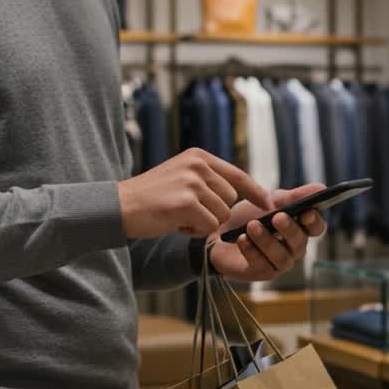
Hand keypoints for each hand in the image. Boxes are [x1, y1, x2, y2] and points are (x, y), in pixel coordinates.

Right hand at [119, 149, 272, 239]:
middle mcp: (198, 165)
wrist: (119, 206)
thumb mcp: (181, 177)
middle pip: (231, 199)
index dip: (255, 191)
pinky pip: (209, 226)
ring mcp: (192, 182)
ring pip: (222, 214)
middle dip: (215, 212)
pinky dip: (195, 231)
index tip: (268, 203)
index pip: (237, 174)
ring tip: (179, 217)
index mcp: (198, 157)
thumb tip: (239, 193)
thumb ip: (207, 180)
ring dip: (204, 223)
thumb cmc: (151, 198)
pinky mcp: (186, 202)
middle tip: (188, 213)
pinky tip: (175, 224)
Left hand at [209, 184, 328, 282]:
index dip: (314, 221)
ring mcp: (278, 263)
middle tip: (277, 217)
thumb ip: (293, 196)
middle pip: (300, 243)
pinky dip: (251, 250)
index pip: (316, 228)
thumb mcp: (269, 201)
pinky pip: (261, 265)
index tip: (307, 212)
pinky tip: (242, 239)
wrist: (217, 233)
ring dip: (267, 241)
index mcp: (299, 228)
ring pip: (281, 257)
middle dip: (289, 230)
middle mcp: (293, 248)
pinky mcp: (261, 273)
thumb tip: (321, 188)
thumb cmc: (247, 216)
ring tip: (252, 226)